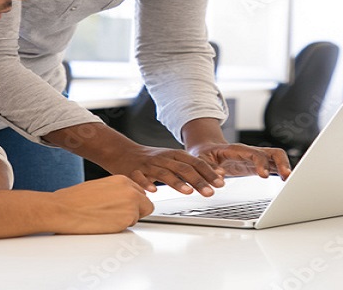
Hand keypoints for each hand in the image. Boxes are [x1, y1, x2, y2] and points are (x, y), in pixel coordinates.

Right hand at [50, 176, 154, 233]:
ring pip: (139, 216)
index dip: (132, 202)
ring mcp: (131, 203)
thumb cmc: (74, 200)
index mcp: (122, 180)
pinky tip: (105, 224)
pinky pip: (130, 226)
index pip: (140, 193)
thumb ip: (116, 192)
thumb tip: (121, 200)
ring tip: (106, 219)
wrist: (64, 209)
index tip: (125, 207)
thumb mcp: (100, 187)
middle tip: (116, 216)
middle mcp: (130, 189)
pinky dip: (120, 228)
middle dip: (135, 212)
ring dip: (126, 220)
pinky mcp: (127, 218)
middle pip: (146, 204)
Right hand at [100, 145, 224, 195]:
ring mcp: (149, 165)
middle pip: (183, 168)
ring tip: (188, 192)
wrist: (123, 151)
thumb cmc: (151, 158)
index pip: (196, 163)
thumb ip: (194, 166)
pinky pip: (140, 178)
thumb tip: (219, 174)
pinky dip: (147, 184)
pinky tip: (153, 191)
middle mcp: (163, 158)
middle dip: (198, 180)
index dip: (209, 172)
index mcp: (174, 155)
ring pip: (164, 173)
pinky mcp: (134, 172)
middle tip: (210, 192)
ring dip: (177, 182)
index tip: (220, 182)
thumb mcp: (174, 159)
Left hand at [188, 142, 291, 179]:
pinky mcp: (259, 166)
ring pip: (277, 158)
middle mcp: (250, 152)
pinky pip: (275, 167)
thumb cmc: (204, 155)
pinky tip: (287, 182)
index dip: (261, 163)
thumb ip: (208, 168)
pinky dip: (282, 173)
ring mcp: (257, 159)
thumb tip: (220, 176)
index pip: (254, 153)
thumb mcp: (200, 160)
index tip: (263, 175)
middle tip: (287, 177)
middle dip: (282, 163)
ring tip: (290, 181)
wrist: (206, 150)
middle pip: (273, 152)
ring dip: (286, 168)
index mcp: (237, 150)